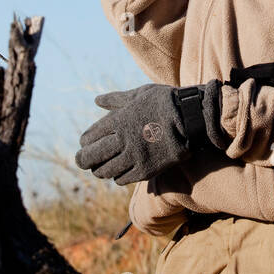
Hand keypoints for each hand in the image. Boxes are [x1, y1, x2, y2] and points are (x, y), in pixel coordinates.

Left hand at [75, 81, 226, 184]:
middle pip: (91, 156)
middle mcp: (122, 141)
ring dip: (99, 170)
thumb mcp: (139, 94)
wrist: (192, 118)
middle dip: (83, 159)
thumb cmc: (165, 102)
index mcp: (118, 120)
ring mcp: (134, 157)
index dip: (84, 142)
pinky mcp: (145, 170)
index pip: (89, 137)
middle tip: (82, 161)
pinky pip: (122, 179)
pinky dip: (117, 176)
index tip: (85, 143)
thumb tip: (96, 100)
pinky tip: (119, 172)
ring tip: (99, 168)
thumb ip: (116, 99)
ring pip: (105, 170)